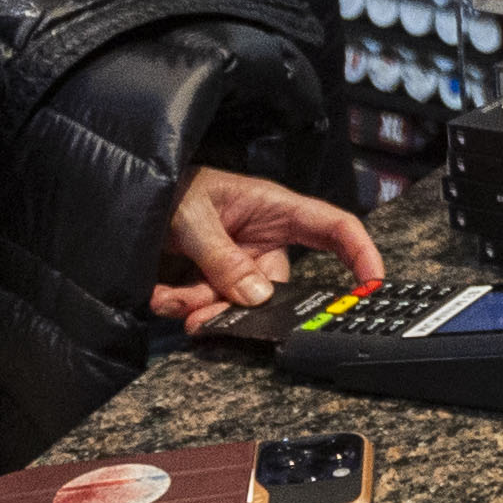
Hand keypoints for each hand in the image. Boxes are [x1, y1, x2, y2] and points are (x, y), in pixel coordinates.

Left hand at [157, 166, 384, 330]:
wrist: (128, 195)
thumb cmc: (170, 185)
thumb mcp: (193, 216)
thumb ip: (222, 258)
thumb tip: (256, 298)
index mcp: (276, 208)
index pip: (334, 228)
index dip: (361, 254)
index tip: (373, 285)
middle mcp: (263, 238)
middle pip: (277, 286)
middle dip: (240, 305)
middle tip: (205, 317)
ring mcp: (239, 261)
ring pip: (238, 302)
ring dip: (202, 306)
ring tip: (167, 299)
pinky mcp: (213, 278)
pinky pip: (209, 304)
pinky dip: (183, 305)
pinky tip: (159, 294)